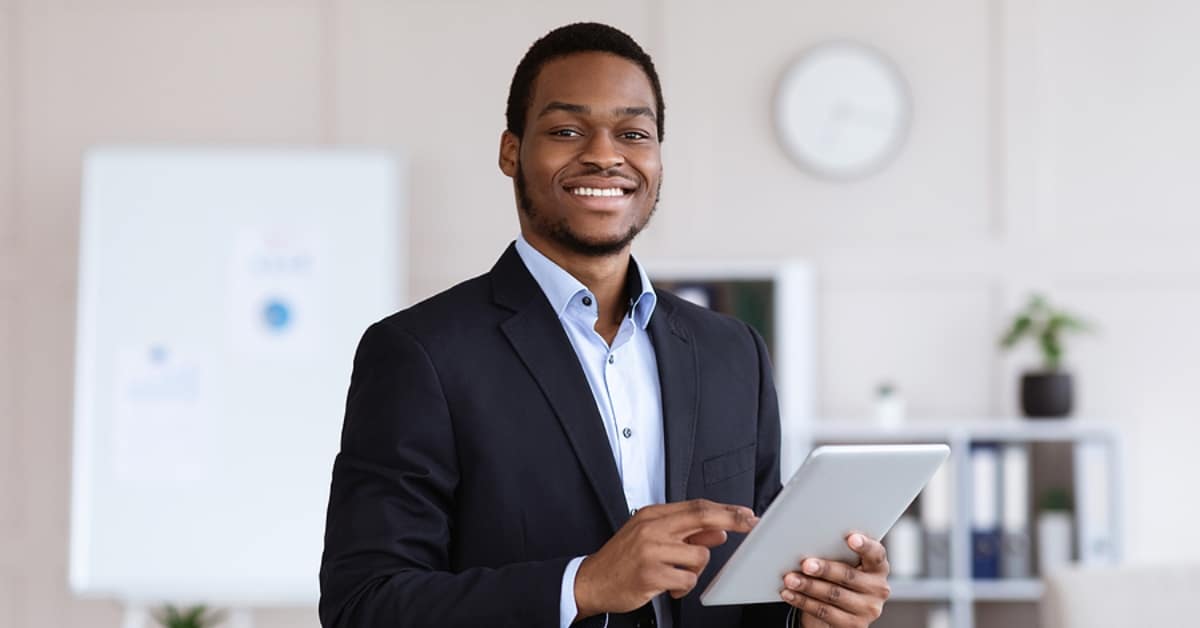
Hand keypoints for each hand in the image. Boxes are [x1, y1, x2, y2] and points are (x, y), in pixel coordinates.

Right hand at [573, 499, 758, 619]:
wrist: (591, 581)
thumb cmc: (622, 560)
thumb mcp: (651, 538)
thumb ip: (685, 533)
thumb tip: (718, 532)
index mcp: (652, 516)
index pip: (696, 507)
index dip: (725, 510)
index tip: (746, 514)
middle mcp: (651, 528)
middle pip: (702, 518)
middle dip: (732, 520)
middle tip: (750, 524)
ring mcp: (650, 551)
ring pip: (699, 556)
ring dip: (695, 571)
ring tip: (677, 575)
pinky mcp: (650, 575)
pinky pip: (687, 580)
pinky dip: (684, 587)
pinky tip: (670, 588)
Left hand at [780, 533, 890, 627]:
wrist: (844, 611)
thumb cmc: (843, 578)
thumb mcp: (847, 563)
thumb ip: (839, 552)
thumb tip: (811, 542)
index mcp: (878, 567)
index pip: (876, 554)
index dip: (865, 546)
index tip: (851, 538)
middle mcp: (878, 588)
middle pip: (848, 575)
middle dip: (824, 569)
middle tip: (805, 564)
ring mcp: (867, 609)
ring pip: (833, 595)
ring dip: (808, 586)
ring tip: (790, 579)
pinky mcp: (854, 625)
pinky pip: (824, 612)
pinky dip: (804, 602)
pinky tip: (790, 594)